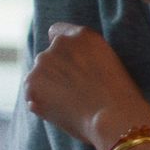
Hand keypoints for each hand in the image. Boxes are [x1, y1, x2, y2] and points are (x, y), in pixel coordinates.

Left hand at [25, 23, 149, 149]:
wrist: (113, 117)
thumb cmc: (118, 95)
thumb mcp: (107, 61)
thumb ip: (82, 53)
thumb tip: (58, 58)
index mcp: (81, 35)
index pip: (56, 32)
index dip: (61, 50)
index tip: (68, 65)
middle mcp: (59, 44)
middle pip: (47, 57)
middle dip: (55, 72)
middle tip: (74, 92)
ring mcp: (43, 63)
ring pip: (38, 76)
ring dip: (47, 87)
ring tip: (69, 104)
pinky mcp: (31, 84)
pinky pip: (31, 92)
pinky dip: (40, 102)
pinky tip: (60, 111)